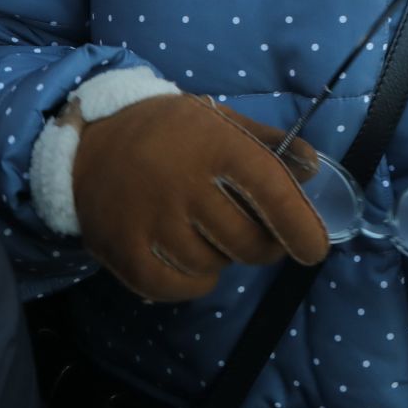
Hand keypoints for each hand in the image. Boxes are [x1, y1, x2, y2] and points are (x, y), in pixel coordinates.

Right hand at [70, 95, 328, 302]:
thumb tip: (313, 167)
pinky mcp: (122, 248)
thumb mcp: (220, 120)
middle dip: (264, 247)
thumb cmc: (169, 131)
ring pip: (212, 266)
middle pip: (247, 243)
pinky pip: (174, 287)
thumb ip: (269, 143)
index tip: (314, 249)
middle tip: (258, 236)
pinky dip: (190, 282)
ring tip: (209, 235)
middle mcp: (184, 183)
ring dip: (221, 259)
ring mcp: (151, 219)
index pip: (271, 191)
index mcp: (216, 145)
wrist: (92, 137)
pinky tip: (188, 261)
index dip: (300, 226)